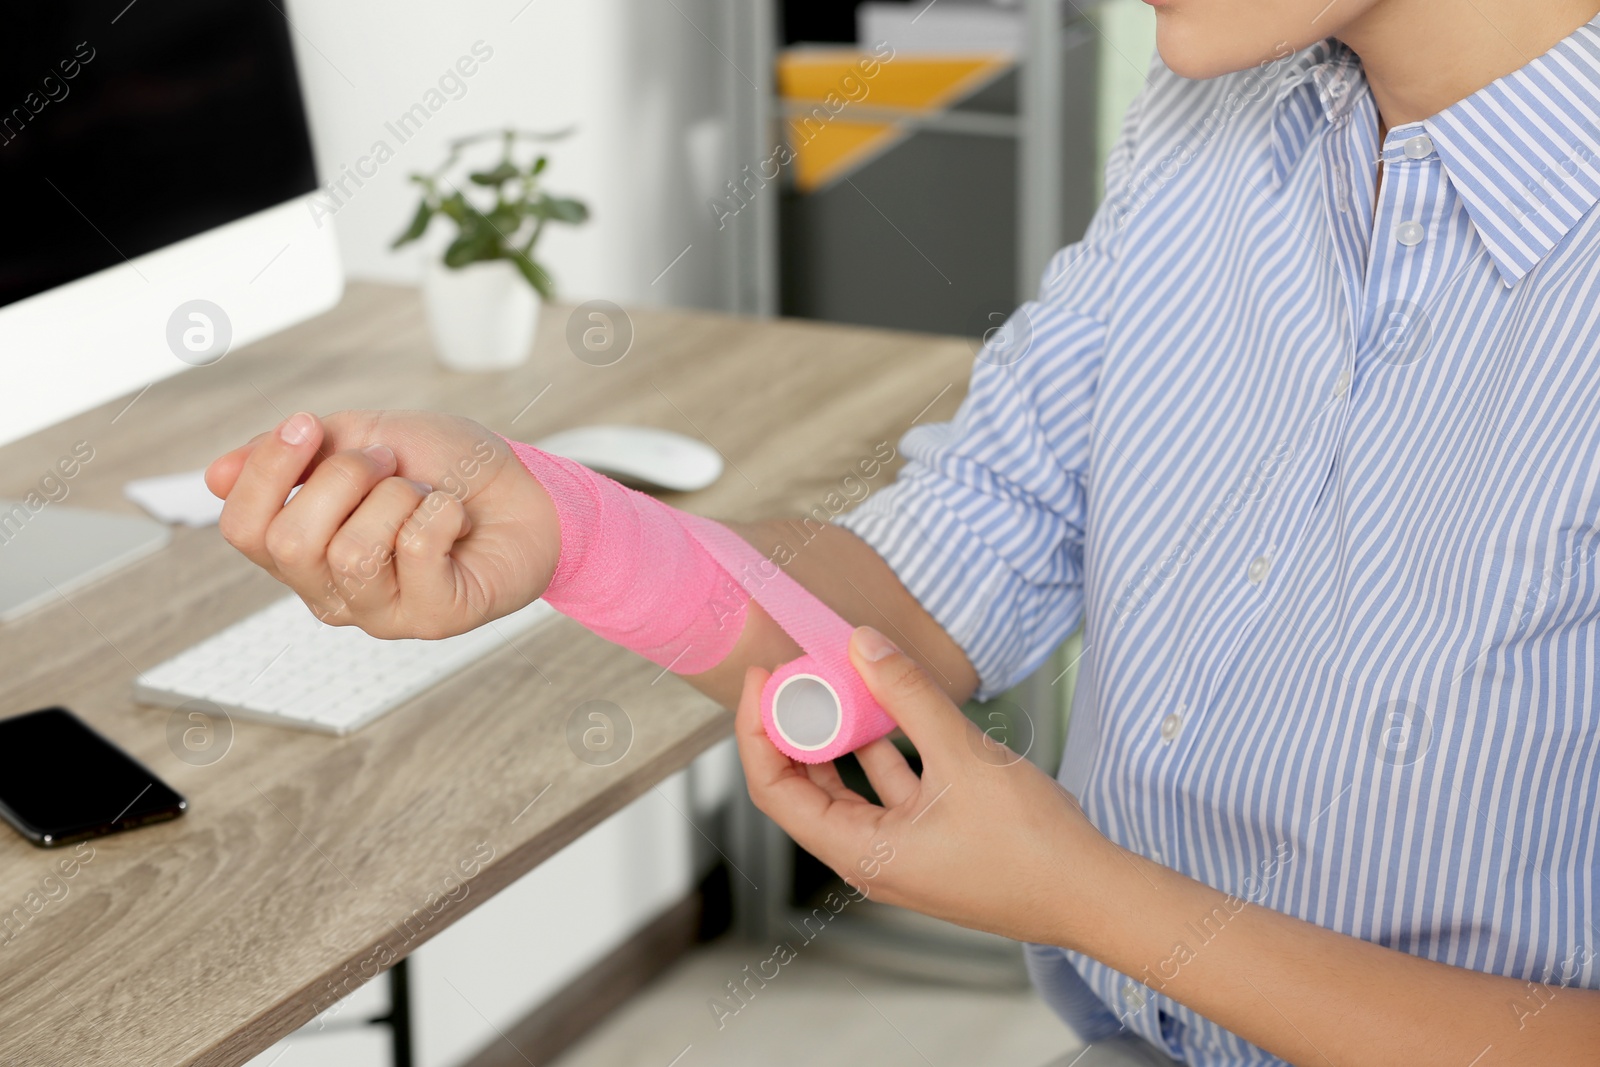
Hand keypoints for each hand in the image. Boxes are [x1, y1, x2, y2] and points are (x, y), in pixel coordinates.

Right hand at [205, 410, 559, 639]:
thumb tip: (215, 476)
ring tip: (424, 493)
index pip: (242, 528)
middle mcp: (332, 592)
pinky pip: (415, 553)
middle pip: (291, 542)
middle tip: (389, 464)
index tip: (308, 426)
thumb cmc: (447, 467)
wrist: (528, 488)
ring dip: (397, 497)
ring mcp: (383, 612)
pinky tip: (454, 518)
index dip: (267, 470)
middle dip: (344, 478)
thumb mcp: (364, 435)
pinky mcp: (435, 619)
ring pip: (353, 552)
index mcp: (303, 551)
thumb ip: (295, 454)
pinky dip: (440, 513)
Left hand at [734, 626, 1121, 946]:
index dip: (757, 731)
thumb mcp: (963, 754)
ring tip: (836, 683)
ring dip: (837, 738)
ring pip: (845, 790)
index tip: (763, 679)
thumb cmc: (1030, 845)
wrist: (1092, 895)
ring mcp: (898, 855)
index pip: (774, 791)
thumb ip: (908, 695)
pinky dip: (879, 752)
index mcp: (859, 852)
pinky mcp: (928, 844)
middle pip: (803, 790)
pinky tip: (888, 711)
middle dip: (794, 728)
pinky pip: (886, 793)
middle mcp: (868, 859)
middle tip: (797, 673)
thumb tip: (862, 645)